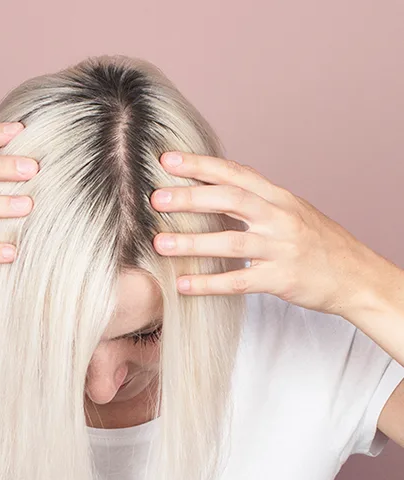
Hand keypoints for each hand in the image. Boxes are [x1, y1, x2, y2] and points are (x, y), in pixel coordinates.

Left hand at [150, 152, 378, 316]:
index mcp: (279, 198)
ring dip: (192, 243)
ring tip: (159, 245)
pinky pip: (238, 281)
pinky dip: (209, 284)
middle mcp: (280, 218)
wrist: (356, 277)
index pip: (236, 174)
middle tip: (156, 198)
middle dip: (190, 198)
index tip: (168, 160)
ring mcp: (281, 249)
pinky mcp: (280, 279)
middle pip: (231, 200)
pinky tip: (183, 286)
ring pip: (231, 242)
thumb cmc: (319, 245)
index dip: (201, 165)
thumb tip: (215, 191)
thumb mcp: (292, 212)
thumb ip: (258, 202)